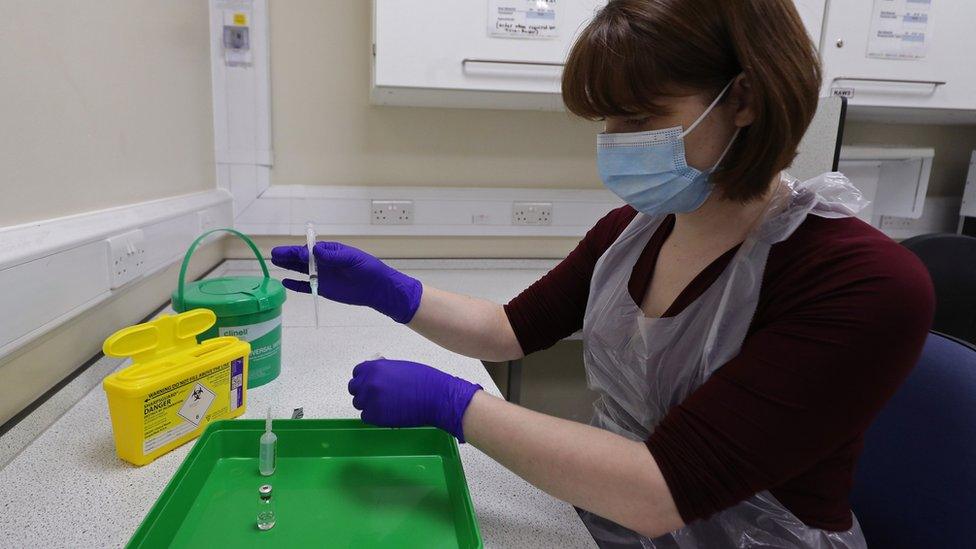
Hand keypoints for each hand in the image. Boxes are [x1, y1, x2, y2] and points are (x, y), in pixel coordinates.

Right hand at [271, 242, 422, 323]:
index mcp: (331, 251)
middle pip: (302, 258)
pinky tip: (285, 282)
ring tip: (274, 262)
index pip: (311, 249)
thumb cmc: (368, 269)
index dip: (299, 251)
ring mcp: (322, 275)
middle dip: (288, 256)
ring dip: (289, 267)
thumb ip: (334, 256)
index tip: (291, 253)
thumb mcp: (352, 259)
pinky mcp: (323, 288)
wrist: (378, 289)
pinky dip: (296, 285)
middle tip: (274, 254)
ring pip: (301, 270)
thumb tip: (316, 251)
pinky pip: (306, 286)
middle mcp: (324, 262)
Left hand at [348, 359, 481, 441]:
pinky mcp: (376, 416)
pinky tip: (388, 413)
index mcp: (375, 368)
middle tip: (376, 396)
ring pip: (359, 404)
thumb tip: (376, 376)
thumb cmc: (425, 381)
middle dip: (363, 392)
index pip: (357, 373)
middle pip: (354, 389)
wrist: (437, 397)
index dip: (364, 378)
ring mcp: (371, 400)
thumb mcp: (400, 367)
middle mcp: (369, 383)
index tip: (369, 383)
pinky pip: (366, 417)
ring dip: (369, 405)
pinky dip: (375, 416)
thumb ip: (383, 371)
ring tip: (385, 405)